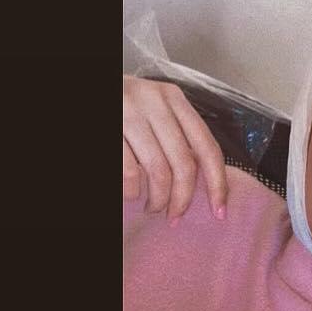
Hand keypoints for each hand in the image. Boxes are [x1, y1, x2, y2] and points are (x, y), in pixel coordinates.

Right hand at [123, 75, 227, 224]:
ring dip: (158, 200)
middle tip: (174, 217)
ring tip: (152, 208)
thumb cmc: (125, 111)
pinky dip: (133, 192)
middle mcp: (154, 102)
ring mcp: (129, 112)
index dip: (217, 184)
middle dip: (182, 199)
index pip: (208, 147)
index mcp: (174, 99)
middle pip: (184, 164)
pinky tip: (132, 194)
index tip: (219, 212)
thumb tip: (205, 184)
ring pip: (158, 171)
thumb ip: (178, 137)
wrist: (92, 94)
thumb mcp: (155, 112)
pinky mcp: (110, 126)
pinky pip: (130, 173)